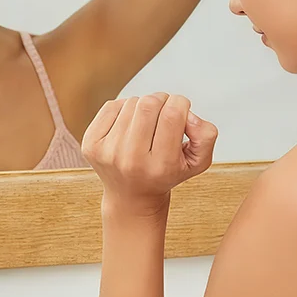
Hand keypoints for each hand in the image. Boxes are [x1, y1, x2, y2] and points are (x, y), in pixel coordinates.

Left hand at [83, 93, 217, 213]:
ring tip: (147, 123)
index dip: (181, 103)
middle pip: (149, 104)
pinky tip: (131, 124)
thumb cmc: (166, 174)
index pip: (172, 115)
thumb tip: (188, 114)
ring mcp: (107, 152)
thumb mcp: (198, 161)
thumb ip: (206, 135)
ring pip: (132, 103)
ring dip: (144, 106)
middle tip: (164, 111)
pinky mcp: (90, 143)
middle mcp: (131, 160)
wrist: (132, 197)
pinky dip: (125, 108)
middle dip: (162, 99)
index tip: (181, 109)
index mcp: (160, 166)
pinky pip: (112, 105)